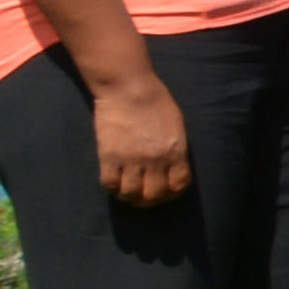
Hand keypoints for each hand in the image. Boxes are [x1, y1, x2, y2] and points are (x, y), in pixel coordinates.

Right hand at [84, 73, 188, 207]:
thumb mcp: (176, 126)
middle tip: (143, 196)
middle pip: (154, 195)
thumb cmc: (156, 101)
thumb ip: (176, 148)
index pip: (179, 185)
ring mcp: (131, 159)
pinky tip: (113, 181)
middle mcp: (156, 160)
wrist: (129, 88)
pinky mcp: (109, 156)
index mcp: (176, 152)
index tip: (165, 192)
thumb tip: (172, 165)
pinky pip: (109, 183)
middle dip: (150, 200)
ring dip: (129, 196)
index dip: (172, 193)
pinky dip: (111, 187)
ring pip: (131, 193)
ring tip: (127, 191)